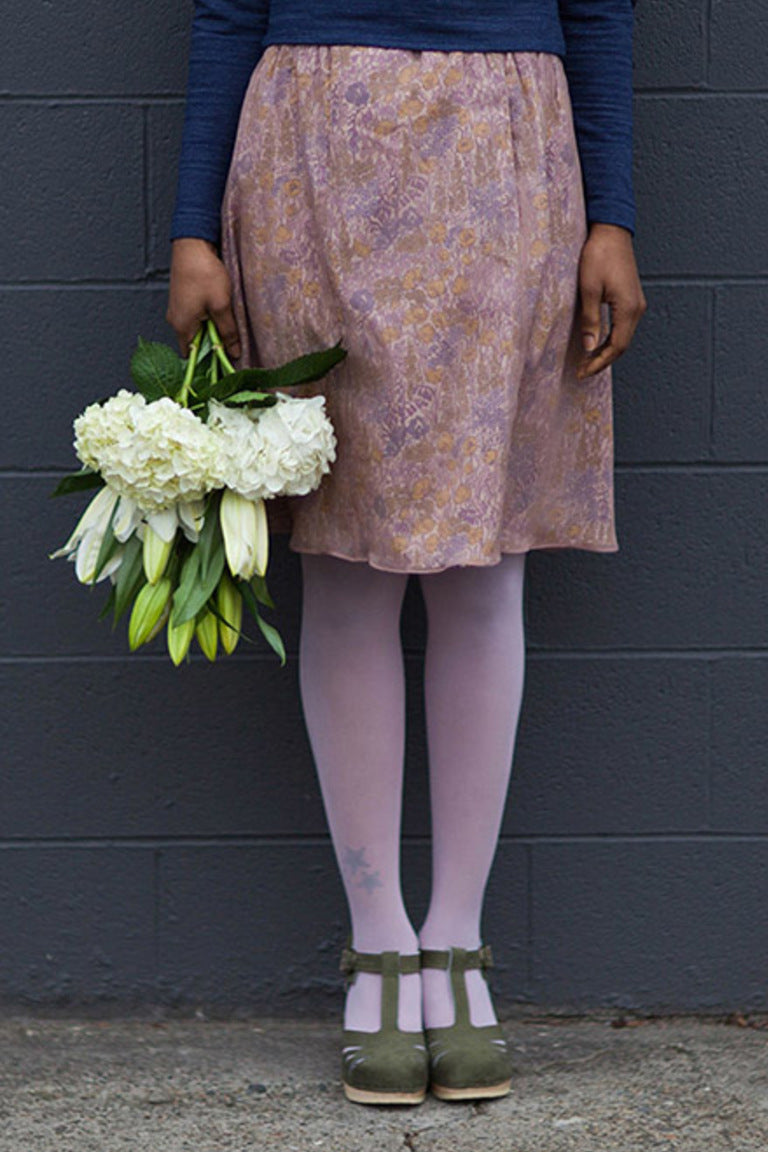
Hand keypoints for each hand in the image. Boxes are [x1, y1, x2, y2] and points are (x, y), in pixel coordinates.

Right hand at [166, 237, 241, 359]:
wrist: (192, 243)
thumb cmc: (204, 273)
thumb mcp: (221, 305)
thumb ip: (228, 332)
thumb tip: (234, 353)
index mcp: (182, 326)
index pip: (193, 356)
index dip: (209, 361)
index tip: (226, 361)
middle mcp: (176, 320)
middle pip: (195, 343)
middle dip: (213, 344)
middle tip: (232, 341)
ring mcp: (178, 308)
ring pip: (197, 328)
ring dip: (212, 329)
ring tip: (227, 323)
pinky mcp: (183, 298)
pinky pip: (196, 316)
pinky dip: (208, 317)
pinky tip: (220, 310)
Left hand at [576, 223, 646, 379]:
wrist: (611, 230)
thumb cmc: (598, 255)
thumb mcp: (588, 289)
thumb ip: (590, 320)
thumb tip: (589, 347)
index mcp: (628, 309)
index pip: (616, 347)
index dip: (599, 363)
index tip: (582, 372)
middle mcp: (637, 308)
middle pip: (622, 345)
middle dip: (602, 361)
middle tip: (582, 370)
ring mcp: (636, 303)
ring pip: (623, 337)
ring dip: (606, 351)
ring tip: (587, 360)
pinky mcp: (631, 298)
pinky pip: (623, 326)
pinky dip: (610, 338)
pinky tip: (597, 342)